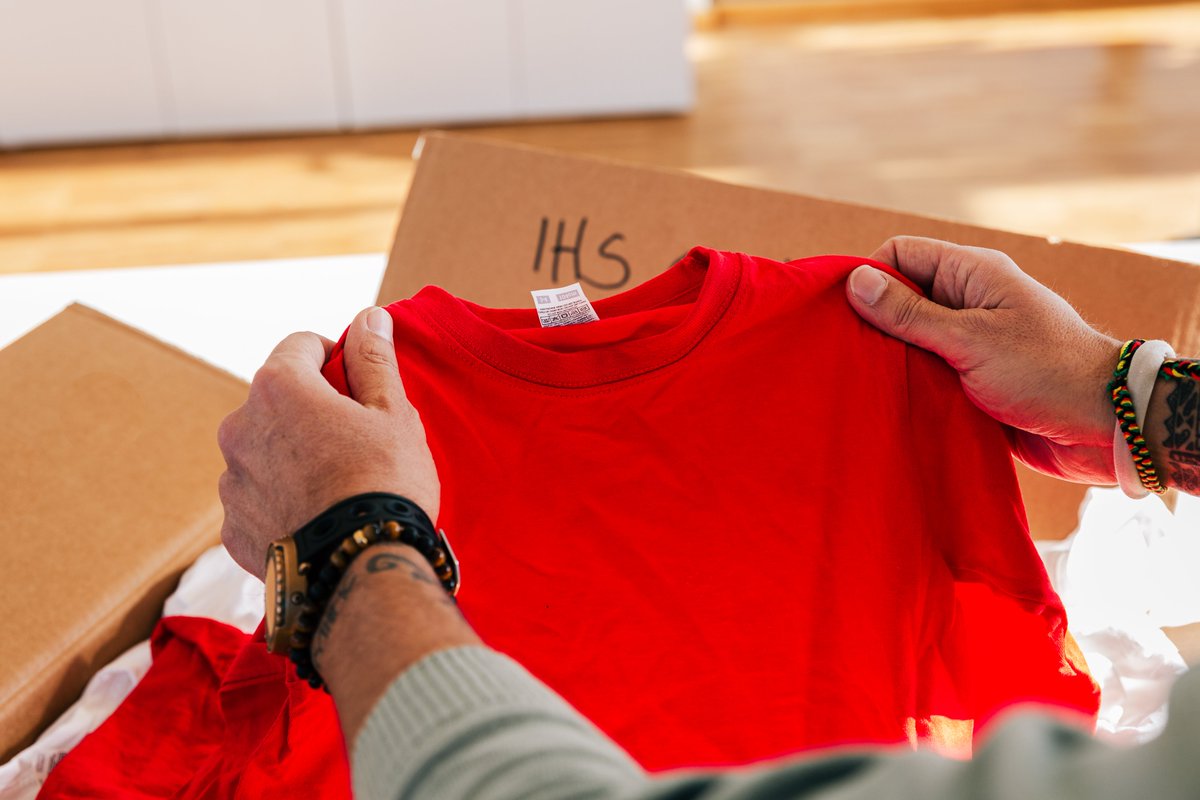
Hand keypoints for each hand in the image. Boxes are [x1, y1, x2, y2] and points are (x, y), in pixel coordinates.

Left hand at [217, 307, 439, 578]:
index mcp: (278, 388)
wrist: (359, 572)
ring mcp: (232, 482)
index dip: (334, 358)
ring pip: (264, 451)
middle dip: (311, 411)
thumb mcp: (393, 413)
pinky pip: (257, 500)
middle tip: (356, 442)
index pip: (301, 346)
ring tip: (337, 488)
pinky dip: (281, 502)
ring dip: (292, 457)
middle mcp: (240, 427)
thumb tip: (368, 316)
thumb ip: (373, 359)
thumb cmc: (384, 484)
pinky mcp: (232, 529)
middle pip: (277, 400)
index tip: (358, 386)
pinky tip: (318, 519)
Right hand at [845, 236, 1120, 483]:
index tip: (838, 312)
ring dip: (887, 361)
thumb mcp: (970, 339)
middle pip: (898, 299)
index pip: (899, 255)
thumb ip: (910, 313)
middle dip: (870, 324)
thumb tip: (854, 281)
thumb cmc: (1046, 372)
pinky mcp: (968, 381)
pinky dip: (905, 386)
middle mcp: (966, 302)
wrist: (1102, 428)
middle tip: (839, 352)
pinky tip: (883, 403)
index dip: (866, 276)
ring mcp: (967, 343)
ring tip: (856, 381)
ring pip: (907, 342)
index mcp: (970, 274)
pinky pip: (923, 375)